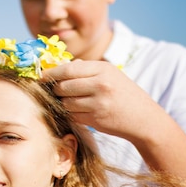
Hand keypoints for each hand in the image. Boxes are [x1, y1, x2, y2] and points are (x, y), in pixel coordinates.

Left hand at [42, 60, 156, 139]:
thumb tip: (61, 67)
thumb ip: (86, 70)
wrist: (144, 119)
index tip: (41, 76)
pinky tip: (78, 112)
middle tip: (53, 91)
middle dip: (55, 90)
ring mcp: (98, 103)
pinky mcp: (96, 119)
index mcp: (103, 69)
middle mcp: (100, 84)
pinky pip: (73, 116)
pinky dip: (71, 114)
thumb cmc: (124, 94)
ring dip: (62, 103)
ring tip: (69, 102)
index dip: (51, 73)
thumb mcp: (111, 75)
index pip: (68, 69)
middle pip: (63, 86)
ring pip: (65, 102)